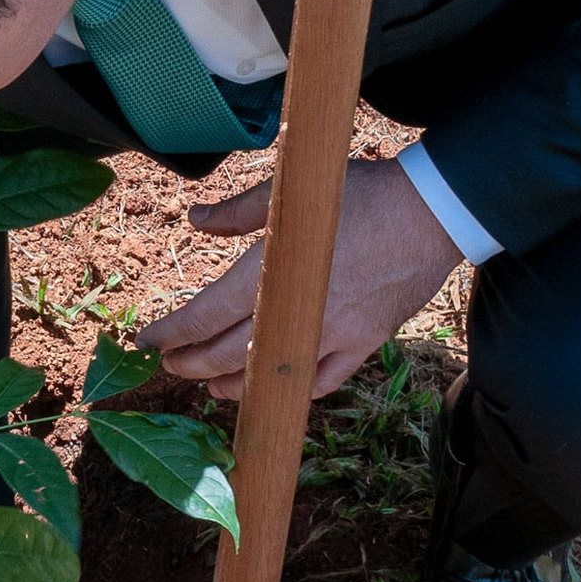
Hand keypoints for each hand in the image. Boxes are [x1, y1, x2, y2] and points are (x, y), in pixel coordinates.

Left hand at [137, 156, 462, 399]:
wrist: (433, 210)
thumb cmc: (360, 192)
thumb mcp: (289, 191)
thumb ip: (238, 213)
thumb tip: (195, 220)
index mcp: (272, 271)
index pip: (207, 316)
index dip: (172, 333)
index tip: (147, 342)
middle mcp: (298, 311)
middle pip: (230, 354)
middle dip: (192, 363)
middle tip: (170, 365)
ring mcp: (334, 333)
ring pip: (272, 376)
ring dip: (234, 385)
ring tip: (209, 386)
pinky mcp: (365, 342)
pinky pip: (324, 380)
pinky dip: (293, 390)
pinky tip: (273, 390)